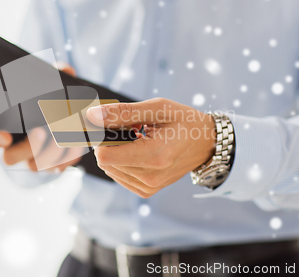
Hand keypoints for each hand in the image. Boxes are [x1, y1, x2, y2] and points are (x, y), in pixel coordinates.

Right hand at [0, 63, 83, 172]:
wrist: (68, 112)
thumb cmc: (48, 96)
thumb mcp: (48, 83)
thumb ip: (53, 75)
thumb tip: (65, 69)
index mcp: (2, 128)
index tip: (5, 135)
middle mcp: (13, 147)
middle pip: (10, 158)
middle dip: (28, 147)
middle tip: (41, 131)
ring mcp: (32, 159)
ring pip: (35, 166)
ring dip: (50, 153)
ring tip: (65, 134)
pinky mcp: (52, 165)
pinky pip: (57, 168)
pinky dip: (67, 157)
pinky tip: (77, 143)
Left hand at [86, 98, 215, 197]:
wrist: (206, 143)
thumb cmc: (183, 121)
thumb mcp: (157, 108)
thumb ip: (123, 113)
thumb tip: (92, 116)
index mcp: (155, 156)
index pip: (105, 156)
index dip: (99, 138)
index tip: (105, 123)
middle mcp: (151, 177)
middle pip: (106, 161)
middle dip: (109, 142)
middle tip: (129, 127)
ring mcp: (149, 187)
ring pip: (110, 169)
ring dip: (117, 151)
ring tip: (137, 138)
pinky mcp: (146, 190)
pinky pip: (119, 175)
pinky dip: (122, 161)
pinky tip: (138, 150)